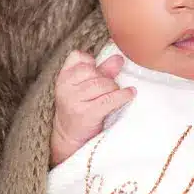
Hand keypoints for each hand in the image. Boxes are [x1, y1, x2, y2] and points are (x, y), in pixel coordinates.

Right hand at [51, 50, 135, 165]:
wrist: (69, 136)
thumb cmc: (79, 108)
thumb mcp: (86, 86)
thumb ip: (102, 70)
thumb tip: (119, 58)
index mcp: (64, 77)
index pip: (77, 56)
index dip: (91, 62)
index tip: (98, 71)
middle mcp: (66, 87)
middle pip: (93, 70)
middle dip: (105, 78)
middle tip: (109, 88)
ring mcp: (74, 100)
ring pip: (102, 84)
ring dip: (114, 88)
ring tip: (115, 94)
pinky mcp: (86, 114)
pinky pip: (109, 99)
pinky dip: (123, 96)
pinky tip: (129, 94)